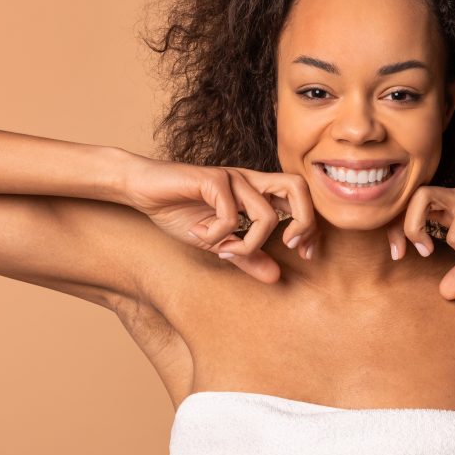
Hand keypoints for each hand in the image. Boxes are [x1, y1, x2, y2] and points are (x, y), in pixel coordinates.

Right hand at [122, 156, 318, 283]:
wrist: (143, 189)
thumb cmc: (181, 211)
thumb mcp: (219, 242)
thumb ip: (247, 257)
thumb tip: (276, 277)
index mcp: (258, 192)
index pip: (302, 199)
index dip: (312, 227)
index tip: (305, 254)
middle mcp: (251, 181)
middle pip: (299, 188)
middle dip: (304, 222)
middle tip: (288, 247)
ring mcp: (233, 177)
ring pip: (266, 213)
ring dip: (250, 243)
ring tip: (225, 250)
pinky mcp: (212, 178)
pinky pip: (230, 214)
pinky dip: (217, 233)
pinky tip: (199, 234)